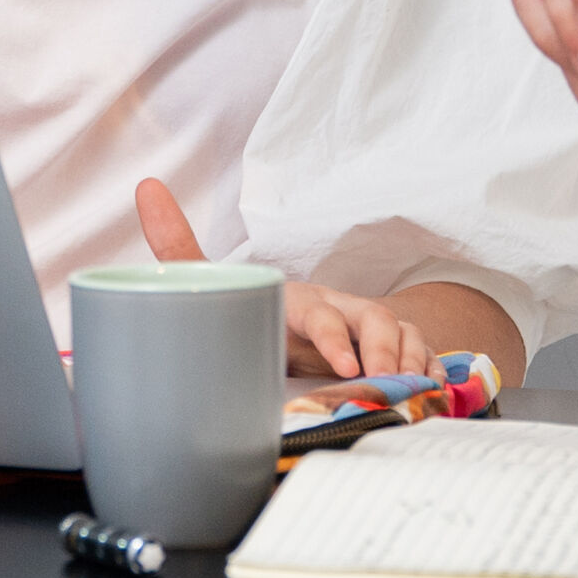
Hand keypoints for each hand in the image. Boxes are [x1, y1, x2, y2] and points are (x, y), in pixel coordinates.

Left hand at [133, 177, 432, 379]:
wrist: (310, 329)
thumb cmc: (263, 311)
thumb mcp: (223, 286)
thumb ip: (181, 250)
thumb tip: (147, 188)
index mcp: (299, 302)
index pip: (317, 313)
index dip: (330, 338)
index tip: (341, 368)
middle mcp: (341, 310)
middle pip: (374, 319)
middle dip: (381, 350)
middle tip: (379, 382)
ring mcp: (372, 328)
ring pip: (403, 334)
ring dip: (407, 361)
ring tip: (407, 389)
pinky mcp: (396, 346)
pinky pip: (425, 352)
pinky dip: (430, 370)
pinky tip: (429, 389)